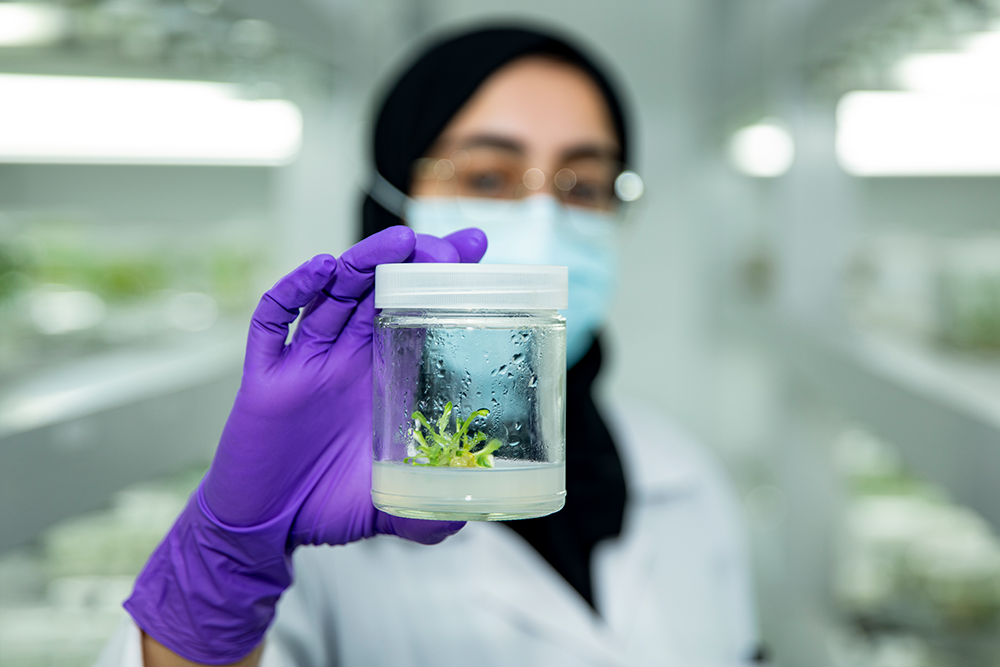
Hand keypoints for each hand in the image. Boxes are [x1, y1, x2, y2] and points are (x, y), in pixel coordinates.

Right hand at [204, 226, 483, 543]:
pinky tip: (321, 268)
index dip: (441, 278)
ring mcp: (305, 363)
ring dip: (363, 263)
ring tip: (398, 241)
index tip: (476, 246)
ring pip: (333, 295)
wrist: (264, 530)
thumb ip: (427, 514)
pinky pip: (274, 322)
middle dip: (410, 261)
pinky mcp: (265, 376)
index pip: (414, 312)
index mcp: (379, 379)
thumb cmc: (324, 507)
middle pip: (377, 291)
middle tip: (443, 244)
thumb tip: (468, 516)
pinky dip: (294, 290)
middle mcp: (344, 361)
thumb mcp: (388, 506)